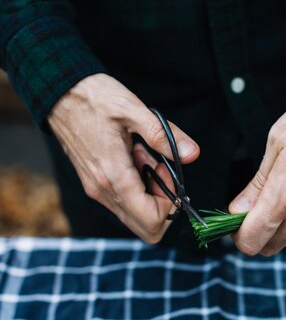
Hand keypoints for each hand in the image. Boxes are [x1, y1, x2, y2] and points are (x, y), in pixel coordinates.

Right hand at [48, 73, 198, 242]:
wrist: (59, 92)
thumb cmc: (93, 98)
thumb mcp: (133, 110)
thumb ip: (164, 136)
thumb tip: (191, 154)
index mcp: (114, 177)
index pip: (152, 220)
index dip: (171, 204)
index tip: (168, 171)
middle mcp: (103, 190)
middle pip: (145, 227)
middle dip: (163, 204)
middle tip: (162, 168)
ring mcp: (97, 189)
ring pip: (135, 215)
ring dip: (150, 192)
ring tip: (145, 155)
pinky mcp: (94, 183)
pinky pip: (123, 201)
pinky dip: (137, 186)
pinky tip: (134, 156)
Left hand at [228, 89, 285, 255]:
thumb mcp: (276, 143)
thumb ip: (256, 185)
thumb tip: (237, 210)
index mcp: (285, 195)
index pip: (252, 241)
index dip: (240, 236)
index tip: (239, 223)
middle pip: (271, 247)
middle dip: (260, 233)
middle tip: (260, 210)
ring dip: (285, 230)